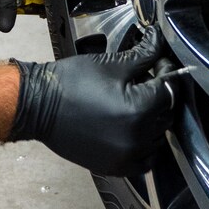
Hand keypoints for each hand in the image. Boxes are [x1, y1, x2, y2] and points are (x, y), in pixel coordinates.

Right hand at [8, 28, 176, 176]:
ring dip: (153, 120)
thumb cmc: (70, 83)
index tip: (158, 64)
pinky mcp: (116, 167)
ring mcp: (127, 156)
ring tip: (135, 104)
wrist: (37, 106)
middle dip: (159, 96)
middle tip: (144, 82)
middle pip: (166, 114)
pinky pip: (145, 160)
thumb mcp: (111, 64)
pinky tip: (132, 129)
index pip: (170, 90)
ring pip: (158, 137)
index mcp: (138, 109)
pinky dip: (144, 146)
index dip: (167, 72)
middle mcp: (137, 137)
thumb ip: (143, 55)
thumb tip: (159, 40)